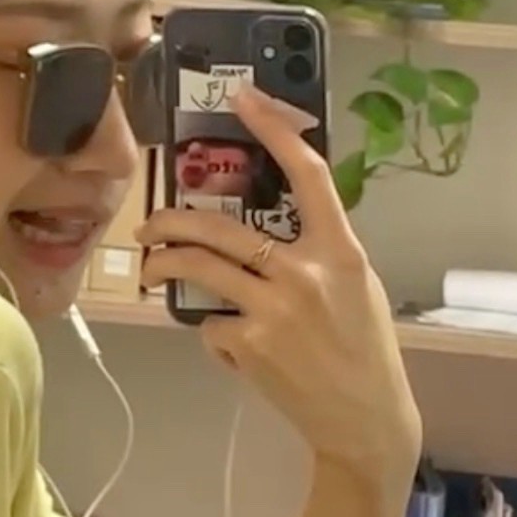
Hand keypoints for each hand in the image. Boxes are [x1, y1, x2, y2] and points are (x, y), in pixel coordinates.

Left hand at [139, 83, 421, 481]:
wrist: (365, 417)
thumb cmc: (364, 347)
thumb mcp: (356, 285)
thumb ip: (318, 250)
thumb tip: (267, 221)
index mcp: (340, 250)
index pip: (307, 174)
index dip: (272, 129)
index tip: (244, 98)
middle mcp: (304, 272)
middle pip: (218, 226)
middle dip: (171, 220)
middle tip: (151, 225)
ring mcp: (273, 309)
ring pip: (197, 268)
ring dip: (163, 265)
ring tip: (154, 269)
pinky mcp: (249, 345)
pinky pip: (211, 322)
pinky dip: (213, 330)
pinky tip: (233, 345)